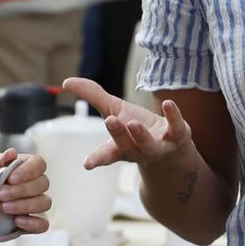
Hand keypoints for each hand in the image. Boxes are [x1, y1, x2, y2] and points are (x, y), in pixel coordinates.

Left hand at [0, 150, 51, 234]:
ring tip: (4, 208)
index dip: (30, 170)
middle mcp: (21, 185)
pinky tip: (18, 222)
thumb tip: (11, 154)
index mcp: (12, 167)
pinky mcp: (17, 225)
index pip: (38, 163)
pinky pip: (40, 225)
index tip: (11, 178)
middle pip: (43, 184)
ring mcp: (21, 205)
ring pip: (43, 203)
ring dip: (27, 205)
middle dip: (24, 190)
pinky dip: (35, 223)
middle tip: (0, 195)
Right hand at [61, 77, 193, 170]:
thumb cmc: (136, 129)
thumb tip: (66, 82)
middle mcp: (139, 150)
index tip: (87, 163)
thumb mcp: (114, 110)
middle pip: (127, 146)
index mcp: (120, 147)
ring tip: (133, 123)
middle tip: (110, 122)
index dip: (97, 158)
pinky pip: (177, 128)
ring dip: (141, 135)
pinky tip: (168, 104)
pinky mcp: (178, 136)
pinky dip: (174, 117)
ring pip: (149, 145)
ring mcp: (160, 146)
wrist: (172, 148)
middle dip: (119, 135)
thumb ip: (92, 96)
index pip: (107, 154)